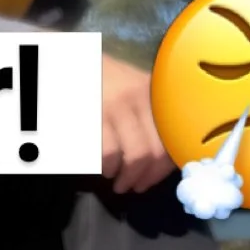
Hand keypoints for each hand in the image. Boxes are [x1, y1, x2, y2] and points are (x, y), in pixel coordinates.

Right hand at [101, 53, 173, 193]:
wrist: (76, 61)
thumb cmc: (108, 79)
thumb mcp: (137, 89)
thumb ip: (152, 115)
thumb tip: (164, 156)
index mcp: (157, 96)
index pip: (174, 139)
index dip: (167, 166)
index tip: (155, 178)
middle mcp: (145, 100)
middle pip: (158, 151)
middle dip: (148, 177)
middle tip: (136, 187)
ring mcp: (121, 107)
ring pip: (137, 156)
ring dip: (128, 177)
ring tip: (120, 183)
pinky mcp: (98, 115)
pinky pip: (110, 153)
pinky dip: (109, 167)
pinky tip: (106, 170)